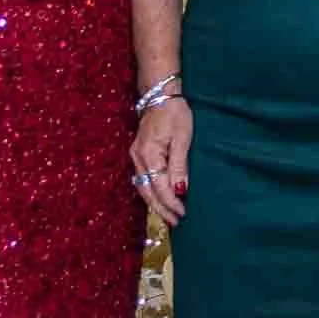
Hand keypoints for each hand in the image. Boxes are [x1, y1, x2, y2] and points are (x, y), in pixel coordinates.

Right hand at [130, 93, 192, 225]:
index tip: (183, 213)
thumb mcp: (182, 138)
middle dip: (161, 209)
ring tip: (169, 216)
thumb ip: (179, 166)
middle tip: (176, 222)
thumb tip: (180, 191)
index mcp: (149, 155)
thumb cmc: (174, 114)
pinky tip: (159, 199)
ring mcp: (135, 157)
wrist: (160, 96)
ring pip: (143, 187)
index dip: (171, 203)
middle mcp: (138, 158)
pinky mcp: (138, 155)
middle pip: (147, 192)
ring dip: (155, 203)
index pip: (160, 187)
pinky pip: (142, 179)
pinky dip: (151, 192)